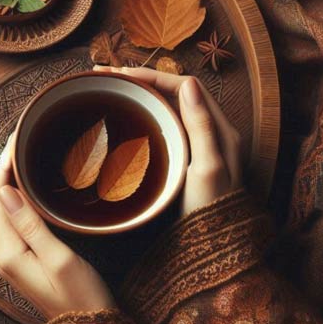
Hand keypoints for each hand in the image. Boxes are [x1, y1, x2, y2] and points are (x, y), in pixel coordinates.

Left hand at [0, 140, 115, 319]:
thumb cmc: (83, 297)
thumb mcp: (59, 258)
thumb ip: (30, 224)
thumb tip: (4, 190)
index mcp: (8, 253)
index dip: (1, 168)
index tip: (15, 142)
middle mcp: (2, 255)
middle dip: (3, 170)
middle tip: (19, 140)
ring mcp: (11, 258)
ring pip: (3, 210)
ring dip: (9, 182)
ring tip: (22, 155)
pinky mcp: (22, 260)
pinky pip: (13, 221)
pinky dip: (18, 198)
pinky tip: (29, 186)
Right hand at [95, 66, 242, 215]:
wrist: (213, 249)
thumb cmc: (211, 211)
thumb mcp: (208, 168)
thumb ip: (201, 126)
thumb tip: (188, 83)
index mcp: (218, 130)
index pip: (184, 86)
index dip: (151, 75)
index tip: (120, 75)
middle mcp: (207, 134)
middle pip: (171, 94)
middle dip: (138, 80)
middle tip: (103, 77)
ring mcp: (193, 148)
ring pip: (163, 109)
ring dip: (137, 96)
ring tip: (107, 91)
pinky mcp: (180, 162)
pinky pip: (159, 128)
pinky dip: (139, 117)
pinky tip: (120, 122)